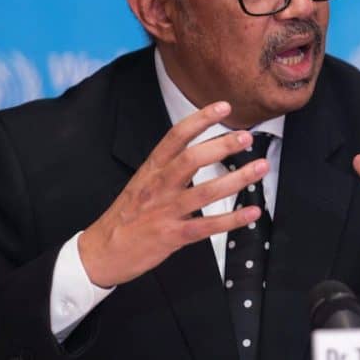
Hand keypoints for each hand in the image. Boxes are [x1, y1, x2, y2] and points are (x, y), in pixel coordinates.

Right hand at [78, 101, 265, 287]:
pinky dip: (232, 219)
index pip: (176, 136)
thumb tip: (199, 152)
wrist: (101, 252)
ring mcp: (165, 211)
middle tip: (246, 137)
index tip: (223, 106)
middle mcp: (158, 186)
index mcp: (151, 169)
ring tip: (259, 167)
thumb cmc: (126, 217)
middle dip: (221, 146)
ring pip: (205, 192)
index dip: (200, 119)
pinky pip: (207, 227)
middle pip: (191, 159)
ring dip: (236, 179)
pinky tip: (251, 212)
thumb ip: (168, 167)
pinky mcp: (172, 236)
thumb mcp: (141, 183)